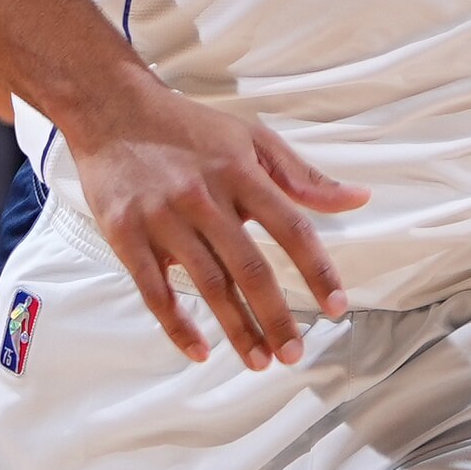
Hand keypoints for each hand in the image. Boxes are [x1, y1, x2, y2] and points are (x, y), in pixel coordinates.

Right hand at [73, 77, 366, 367]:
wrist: (111, 108)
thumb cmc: (188, 127)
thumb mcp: (252, 138)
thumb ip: (304, 177)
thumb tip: (358, 199)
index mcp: (240, 172)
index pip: (290, 228)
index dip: (316, 270)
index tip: (337, 307)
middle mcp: (204, 196)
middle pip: (249, 267)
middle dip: (275, 317)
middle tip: (295, 355)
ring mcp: (163, 217)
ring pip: (207, 285)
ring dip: (236, 329)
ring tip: (260, 361)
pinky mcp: (125, 233)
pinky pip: (154, 289)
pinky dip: (177, 324)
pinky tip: (199, 351)